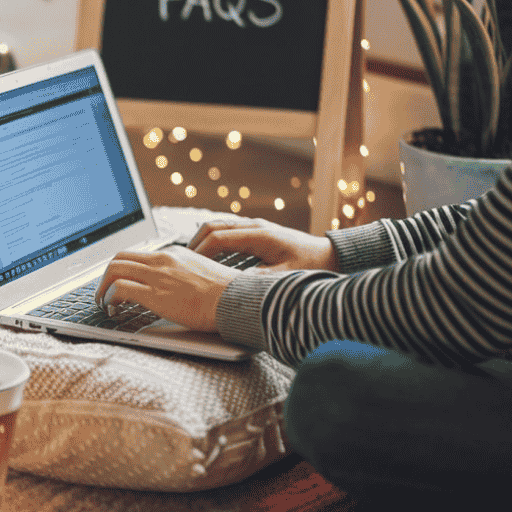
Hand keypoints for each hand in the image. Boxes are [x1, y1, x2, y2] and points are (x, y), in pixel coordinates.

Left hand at [93, 245, 238, 332]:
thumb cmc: (227, 296)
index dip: (123, 270)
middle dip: (106, 276)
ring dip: (103, 287)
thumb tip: (174, 289)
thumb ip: (184, 276)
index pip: (137, 255)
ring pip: (114, 269)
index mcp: (174, 255)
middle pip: (119, 258)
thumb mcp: (202, 276)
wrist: (238, 301)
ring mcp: (158, 275)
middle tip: (104, 292)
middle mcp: (162, 260)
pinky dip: (109, 296)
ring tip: (103, 303)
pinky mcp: (155, 293)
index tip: (119, 283)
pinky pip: (119, 288)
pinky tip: (112, 308)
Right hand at [187, 215, 338, 271]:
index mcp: (259, 235)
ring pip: (218, 226)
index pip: (218, 237)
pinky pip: (227, 231)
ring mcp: (254, 227)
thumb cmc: (311, 265)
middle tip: (182, 261)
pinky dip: (212, 241)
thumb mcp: (285, 277)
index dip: (200, 251)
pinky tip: (209, 258)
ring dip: (202, 240)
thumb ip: (259, 280)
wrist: (330, 255)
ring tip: (190, 260)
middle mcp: (254, 226)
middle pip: (213, 226)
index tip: (188, 265)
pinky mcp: (256, 232)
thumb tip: (234, 286)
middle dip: (194, 242)